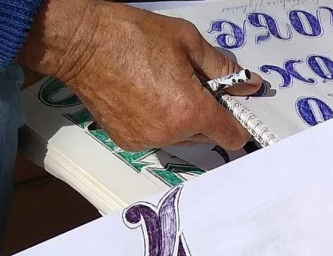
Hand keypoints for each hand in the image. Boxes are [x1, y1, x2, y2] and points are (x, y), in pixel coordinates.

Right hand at [18, 0, 262, 150]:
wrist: (83, 44)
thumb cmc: (134, 35)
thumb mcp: (187, 41)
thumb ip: (222, 68)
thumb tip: (249, 84)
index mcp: (190, 110)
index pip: (230, 135)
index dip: (237, 123)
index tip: (233, 109)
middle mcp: (171, 134)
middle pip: (206, 136)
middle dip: (207, 116)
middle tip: (193, 86)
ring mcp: (148, 141)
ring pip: (181, 139)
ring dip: (182, 121)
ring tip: (164, 89)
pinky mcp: (128, 142)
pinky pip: (157, 138)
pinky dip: (158, 123)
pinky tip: (145, 98)